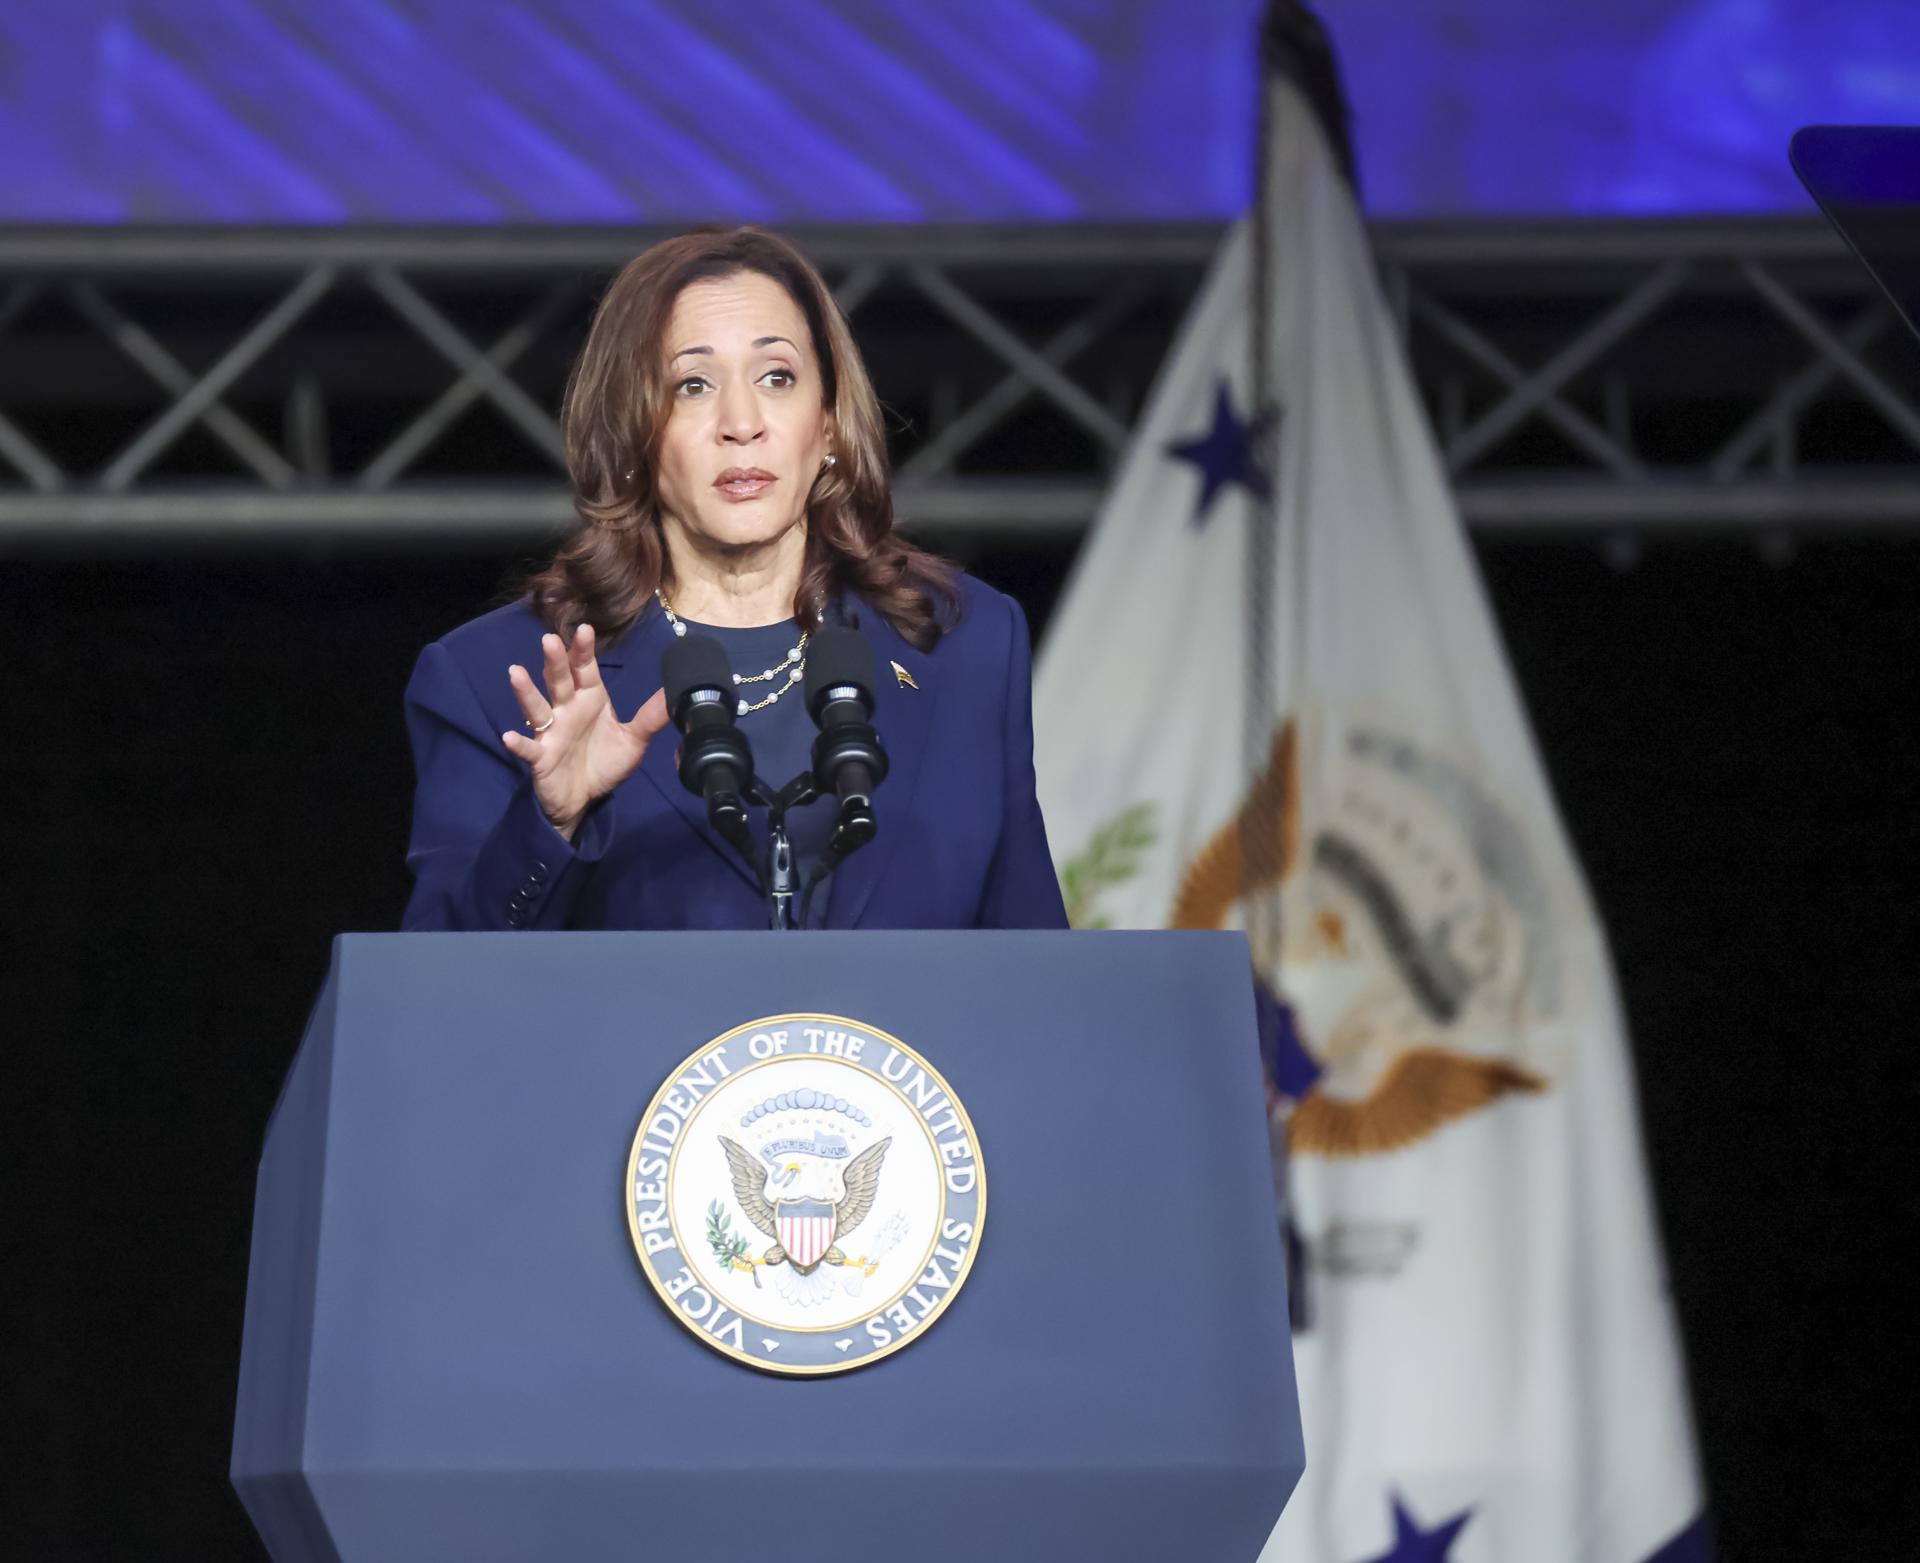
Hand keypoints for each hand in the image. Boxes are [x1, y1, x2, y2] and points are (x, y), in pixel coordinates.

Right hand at [501, 625, 668, 840]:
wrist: (584, 800)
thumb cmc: (604, 763)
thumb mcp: (633, 740)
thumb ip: (651, 717)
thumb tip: (677, 693)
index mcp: (589, 700)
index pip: (585, 670)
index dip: (583, 650)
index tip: (585, 629)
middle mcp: (567, 710)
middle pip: (559, 681)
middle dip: (555, 661)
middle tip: (550, 640)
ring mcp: (551, 732)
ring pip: (537, 707)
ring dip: (526, 691)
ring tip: (516, 673)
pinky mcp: (541, 757)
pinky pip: (529, 749)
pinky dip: (519, 743)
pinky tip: (510, 737)